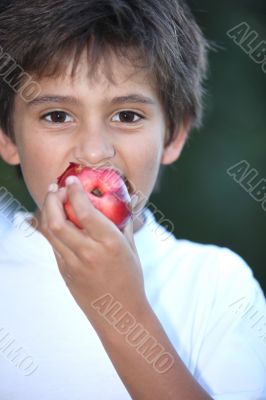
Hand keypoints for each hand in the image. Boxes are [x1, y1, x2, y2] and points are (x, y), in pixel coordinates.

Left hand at [40, 178, 146, 321]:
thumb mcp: (131, 248)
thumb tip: (120, 202)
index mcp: (109, 243)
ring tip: (53, 199)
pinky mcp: (65, 271)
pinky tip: (58, 219)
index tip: (72, 180)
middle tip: (56, 187)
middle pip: (57, 220)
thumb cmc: (130, 279)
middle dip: (52, 199)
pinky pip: (53, 244)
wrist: (119, 313)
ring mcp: (72, 264)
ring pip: (49, 231)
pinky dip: (51, 227)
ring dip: (47, 211)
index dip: (75, 192)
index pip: (84, 211)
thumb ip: (123, 223)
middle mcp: (88, 252)